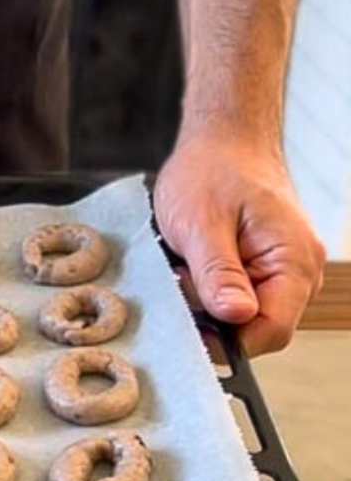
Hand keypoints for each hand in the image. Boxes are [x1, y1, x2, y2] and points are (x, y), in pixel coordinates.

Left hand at [154, 131, 325, 355]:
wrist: (222, 139)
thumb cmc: (212, 171)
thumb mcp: (202, 224)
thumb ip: (219, 274)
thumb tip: (236, 318)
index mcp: (294, 263)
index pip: (271, 331)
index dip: (229, 341)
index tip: (189, 328)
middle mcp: (299, 272)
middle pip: (257, 329)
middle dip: (213, 319)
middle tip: (182, 282)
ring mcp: (283, 271)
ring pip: (243, 316)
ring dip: (208, 303)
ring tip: (187, 267)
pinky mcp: (263, 268)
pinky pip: (237, 297)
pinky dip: (209, 290)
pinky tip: (192, 267)